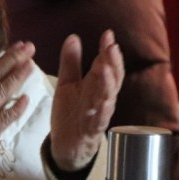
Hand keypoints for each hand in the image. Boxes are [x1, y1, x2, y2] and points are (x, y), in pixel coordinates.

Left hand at [50, 31, 123, 171]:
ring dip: (108, 84)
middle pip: (112, 79)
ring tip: (107, 69)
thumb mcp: (67, 84)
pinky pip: (99, 119)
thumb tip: (74, 37)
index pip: (106, 64)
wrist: (66, 145)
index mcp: (96, 85)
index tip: (108, 34)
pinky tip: (104, 102)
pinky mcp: (91, 130)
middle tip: (113, 47)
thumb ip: (71, 62)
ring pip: (107, 97)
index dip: (107, 50)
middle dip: (113, 63)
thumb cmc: (71, 112)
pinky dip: (102, 110)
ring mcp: (98, 114)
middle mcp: (101, 98)